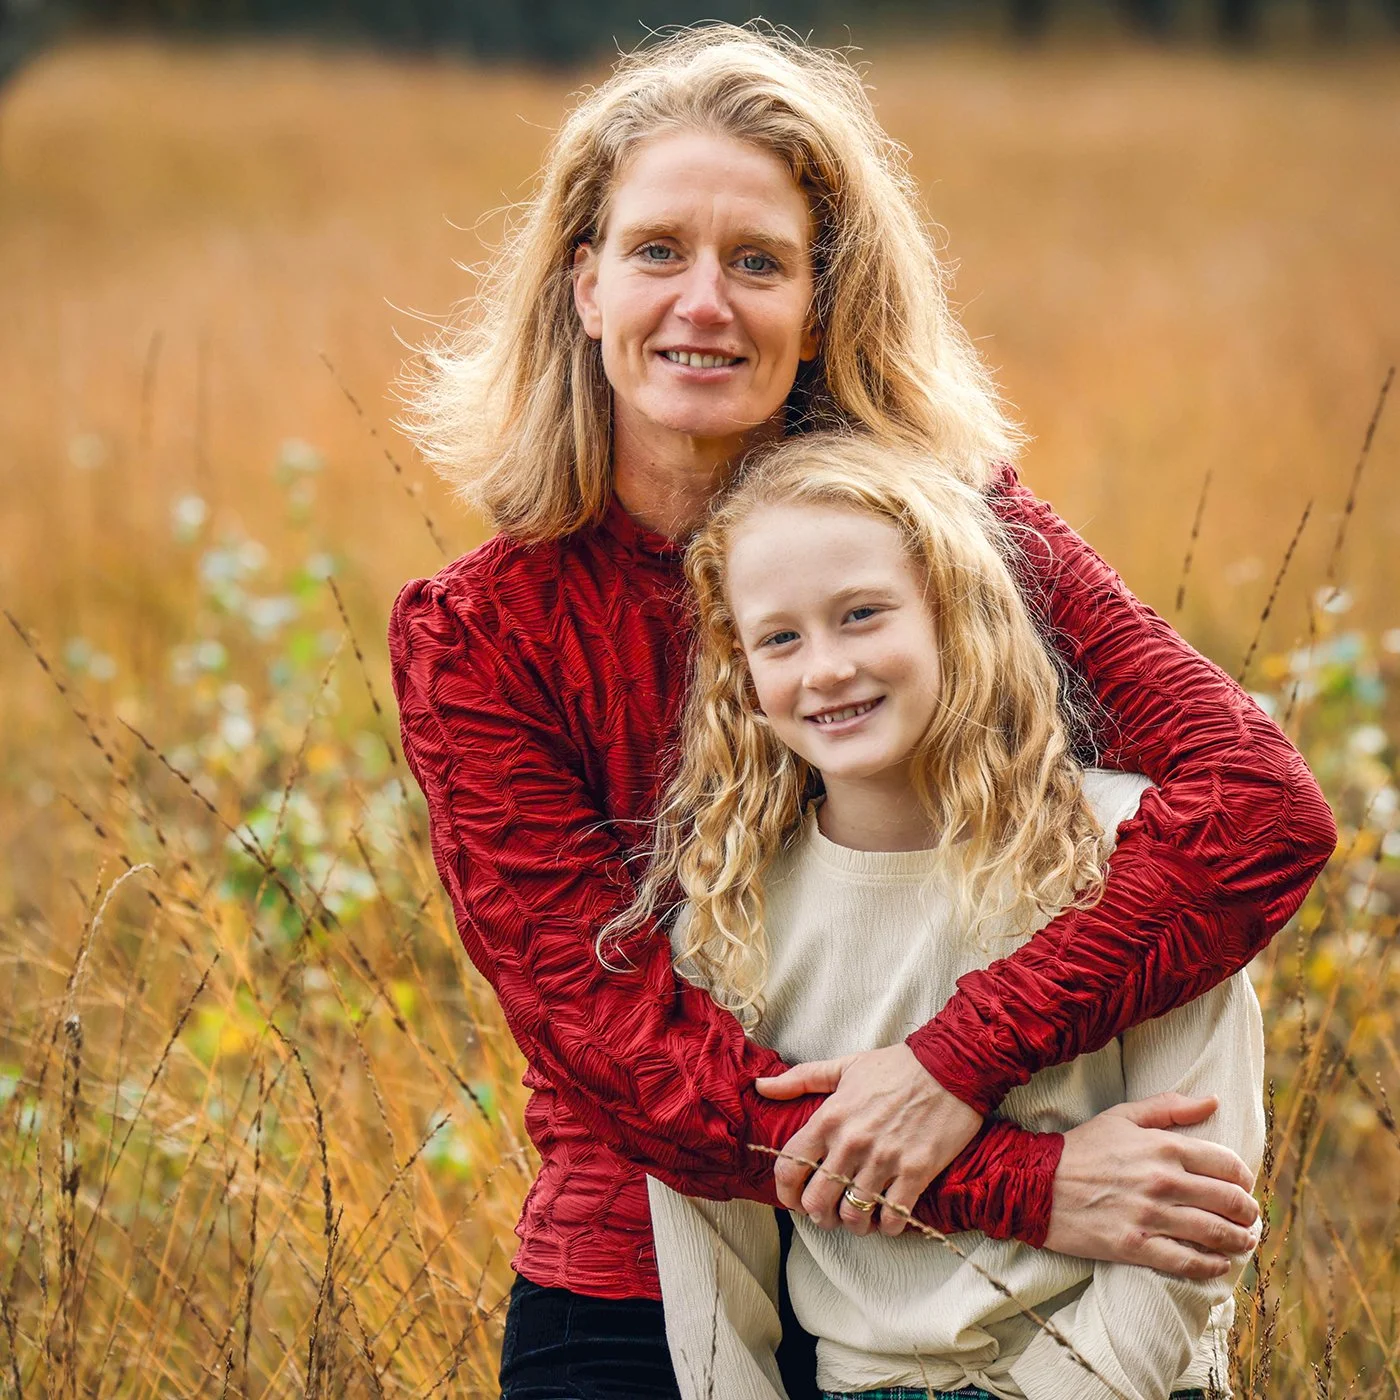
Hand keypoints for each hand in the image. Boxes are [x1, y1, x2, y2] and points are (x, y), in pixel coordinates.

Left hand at [757, 1044, 981, 1237]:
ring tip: (857, 1218)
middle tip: (827, 1213)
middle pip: (816, 1201)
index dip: (785, 1192)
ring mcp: (884, 1160)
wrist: (951, 1066)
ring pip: (853, 1215)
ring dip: (852, 1223)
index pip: (789, 1167)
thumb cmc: (896, 1066)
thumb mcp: (844, 1066)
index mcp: (830, 1118)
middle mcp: (852, 1143)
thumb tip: (761, 1086)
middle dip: (818, 1214)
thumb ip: (800, 1079)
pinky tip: (887, 1217)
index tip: (792, 1199)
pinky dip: (886, 1226)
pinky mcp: (916, 1173)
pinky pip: (892, 1218)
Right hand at [1044, 1092, 1260, 1280]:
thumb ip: (1169, 1107)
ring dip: (1239, 1241)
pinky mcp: (1136, 1246)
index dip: (1244, 1177)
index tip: (1242, 1185)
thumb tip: (1212, 1101)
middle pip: (1230, 1202)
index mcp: (1163, 1147)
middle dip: (1248, 1213)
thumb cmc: (1082, 1148)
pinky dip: (1212, 1266)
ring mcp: (1150, 1216)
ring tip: (1243, 1241)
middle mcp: (1163, 1181)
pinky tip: (1218, 1264)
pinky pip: (1188, 1262)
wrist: (1035, 1183)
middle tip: (1249, 1218)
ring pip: (1216, 1234)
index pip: (1227, 1164)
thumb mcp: (1122, 1116)